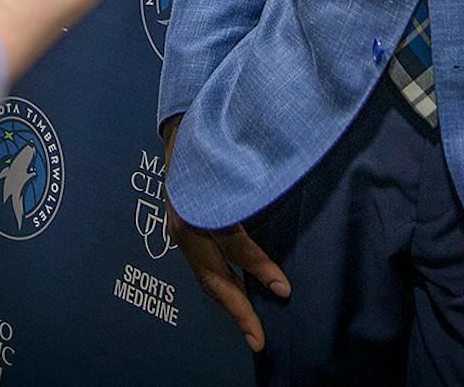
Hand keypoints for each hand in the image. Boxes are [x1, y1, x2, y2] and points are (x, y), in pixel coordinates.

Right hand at [159, 117, 290, 350]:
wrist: (181, 125)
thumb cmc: (215, 139)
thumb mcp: (235, 162)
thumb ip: (254, 189)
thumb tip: (283, 212)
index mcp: (197, 206)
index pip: (232, 246)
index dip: (259, 269)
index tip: (284, 289)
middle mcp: (184, 224)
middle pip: (212, 276)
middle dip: (237, 309)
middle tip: (258, 339)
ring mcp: (179, 230)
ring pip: (206, 276)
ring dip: (230, 302)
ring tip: (251, 329)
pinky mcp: (182, 232)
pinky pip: (203, 266)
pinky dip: (221, 285)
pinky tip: (238, 297)